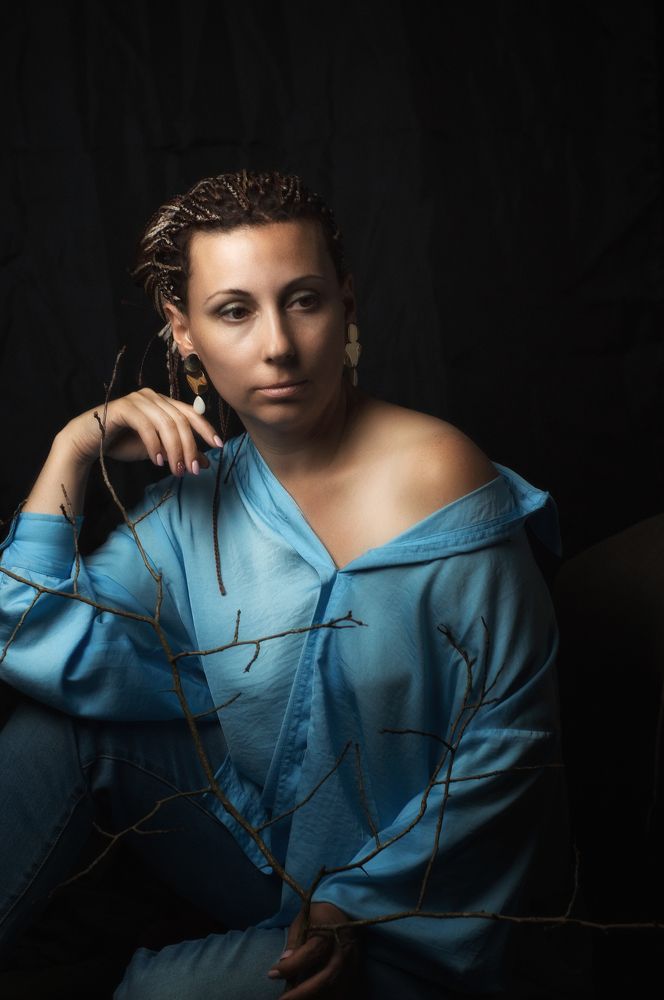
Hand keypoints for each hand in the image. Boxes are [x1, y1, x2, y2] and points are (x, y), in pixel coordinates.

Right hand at [59, 388, 222, 475]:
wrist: (88, 442)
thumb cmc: (123, 443)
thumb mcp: (158, 451)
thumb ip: (179, 452)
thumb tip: (204, 463)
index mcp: (163, 403)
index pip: (191, 413)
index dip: (206, 429)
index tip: (219, 446)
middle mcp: (153, 397)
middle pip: (181, 421)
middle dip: (190, 447)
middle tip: (192, 470)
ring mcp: (138, 400)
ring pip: (166, 424)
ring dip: (174, 450)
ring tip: (176, 470)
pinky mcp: (124, 408)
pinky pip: (146, 426)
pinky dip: (154, 445)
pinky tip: (157, 461)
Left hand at [267, 902, 357, 997]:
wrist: (342, 907)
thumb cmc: (317, 914)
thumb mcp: (302, 921)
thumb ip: (294, 942)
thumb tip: (284, 961)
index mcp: (329, 932)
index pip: (311, 953)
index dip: (292, 966)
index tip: (272, 974)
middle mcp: (343, 949)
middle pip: (326, 977)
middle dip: (303, 993)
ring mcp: (353, 961)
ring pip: (338, 988)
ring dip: (318, 998)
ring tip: (298, 999)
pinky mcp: (356, 969)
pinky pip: (345, 989)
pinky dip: (331, 997)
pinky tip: (316, 999)